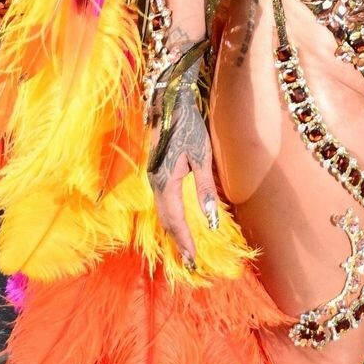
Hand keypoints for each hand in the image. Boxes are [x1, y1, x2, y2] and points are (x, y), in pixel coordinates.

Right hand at [150, 86, 220, 266]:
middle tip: (190, 261)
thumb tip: (211, 221)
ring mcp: (152, 177)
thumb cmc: (189, 126)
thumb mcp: (202, 157)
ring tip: (185, 247)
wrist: (169, 102)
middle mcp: (155, 184)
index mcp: (166, 183)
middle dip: (178, 241)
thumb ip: (205, 189)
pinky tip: (177, 222)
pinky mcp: (155, 172)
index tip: (193, 261)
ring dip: (173, 231)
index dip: (185, 242)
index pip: (175, 221)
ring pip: (162, 212)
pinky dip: (169, 217)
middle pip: (165, 221)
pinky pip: (161, 202)